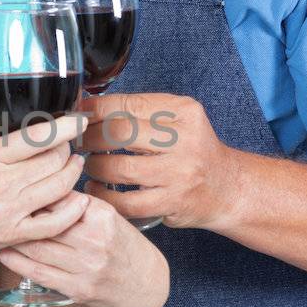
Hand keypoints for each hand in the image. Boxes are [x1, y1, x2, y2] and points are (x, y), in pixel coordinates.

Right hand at [0, 112, 88, 273]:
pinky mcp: (13, 235)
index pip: (35, 136)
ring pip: (58, 187)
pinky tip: (79, 201)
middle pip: (53, 160)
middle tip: (69, 146)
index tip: (78, 119)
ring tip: (74, 166)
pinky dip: (72, 211)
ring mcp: (8, 211)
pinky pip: (53, 223)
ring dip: (73, 174)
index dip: (64, 126)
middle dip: (67, 149)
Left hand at [0, 194, 168, 306]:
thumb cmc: (121, 243)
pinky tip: (3, 252)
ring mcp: (86, 267)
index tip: (15, 187)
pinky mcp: (78, 288)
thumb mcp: (107, 215)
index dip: (35, 194)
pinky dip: (17, 262)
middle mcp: (95, 241)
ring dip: (14, 238)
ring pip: (38, 248)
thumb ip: (77, 203)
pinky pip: (39, 273)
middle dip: (20, 215)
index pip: (60, 199)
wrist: (144, 283)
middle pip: (46, 224)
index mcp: (102, 216)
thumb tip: (40, 184)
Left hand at [80, 92, 241, 229]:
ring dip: (94, 168)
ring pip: (118, 168)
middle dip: (89, 138)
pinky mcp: (172, 202)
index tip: (78, 115)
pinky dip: (104, 196)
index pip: (127, 104)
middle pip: (119, 133)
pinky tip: (97, 190)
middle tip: (79, 143)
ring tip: (90, 166)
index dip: (94, 110)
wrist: (227, 187)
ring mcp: (179, 173)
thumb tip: (89, 105)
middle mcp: (185, 139)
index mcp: (183, 112)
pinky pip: (126, 202)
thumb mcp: (178, 119)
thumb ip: (140, 111)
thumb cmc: (193, 151)